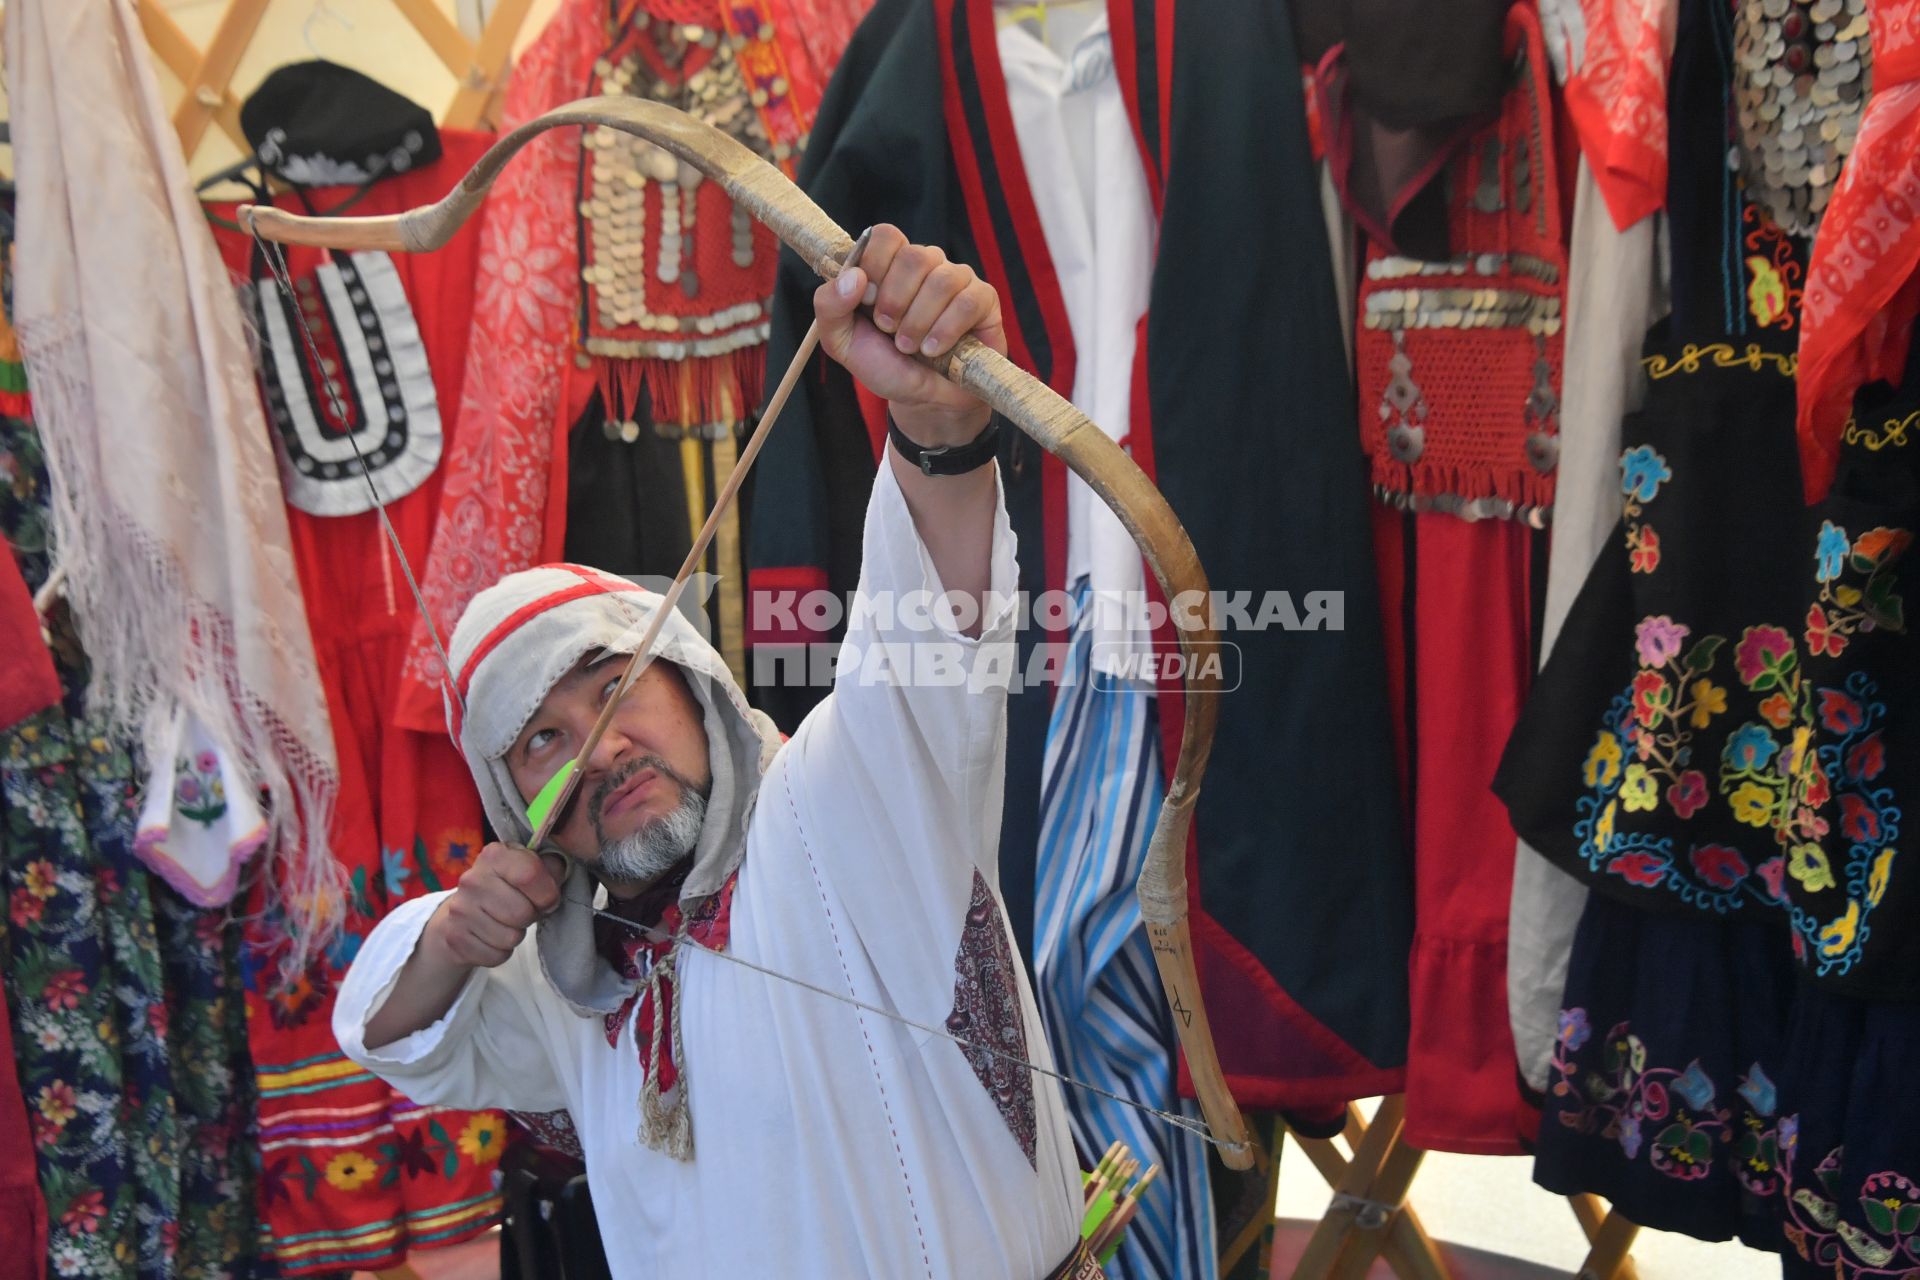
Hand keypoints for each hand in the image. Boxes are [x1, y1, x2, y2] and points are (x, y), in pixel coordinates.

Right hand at [425, 842, 564, 968]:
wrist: (462, 913)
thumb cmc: (507, 888)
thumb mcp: (529, 868)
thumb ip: (550, 867)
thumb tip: (558, 871)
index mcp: (494, 855)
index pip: (530, 875)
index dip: (547, 893)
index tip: (545, 897)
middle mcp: (472, 880)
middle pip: (522, 912)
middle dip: (531, 916)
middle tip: (523, 911)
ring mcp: (459, 910)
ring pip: (511, 938)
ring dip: (516, 935)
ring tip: (507, 922)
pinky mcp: (455, 939)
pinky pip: (497, 956)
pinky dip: (501, 951)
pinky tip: (492, 936)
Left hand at [813, 224, 1007, 445]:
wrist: (924, 400)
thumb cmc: (886, 364)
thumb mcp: (843, 342)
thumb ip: (830, 306)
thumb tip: (853, 277)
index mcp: (890, 265)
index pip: (886, 235)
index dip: (874, 266)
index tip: (867, 302)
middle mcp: (926, 264)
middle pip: (914, 257)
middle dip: (895, 301)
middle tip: (890, 331)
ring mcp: (958, 279)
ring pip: (941, 280)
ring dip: (919, 321)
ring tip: (911, 346)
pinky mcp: (984, 300)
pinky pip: (968, 302)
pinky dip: (946, 330)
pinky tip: (935, 350)